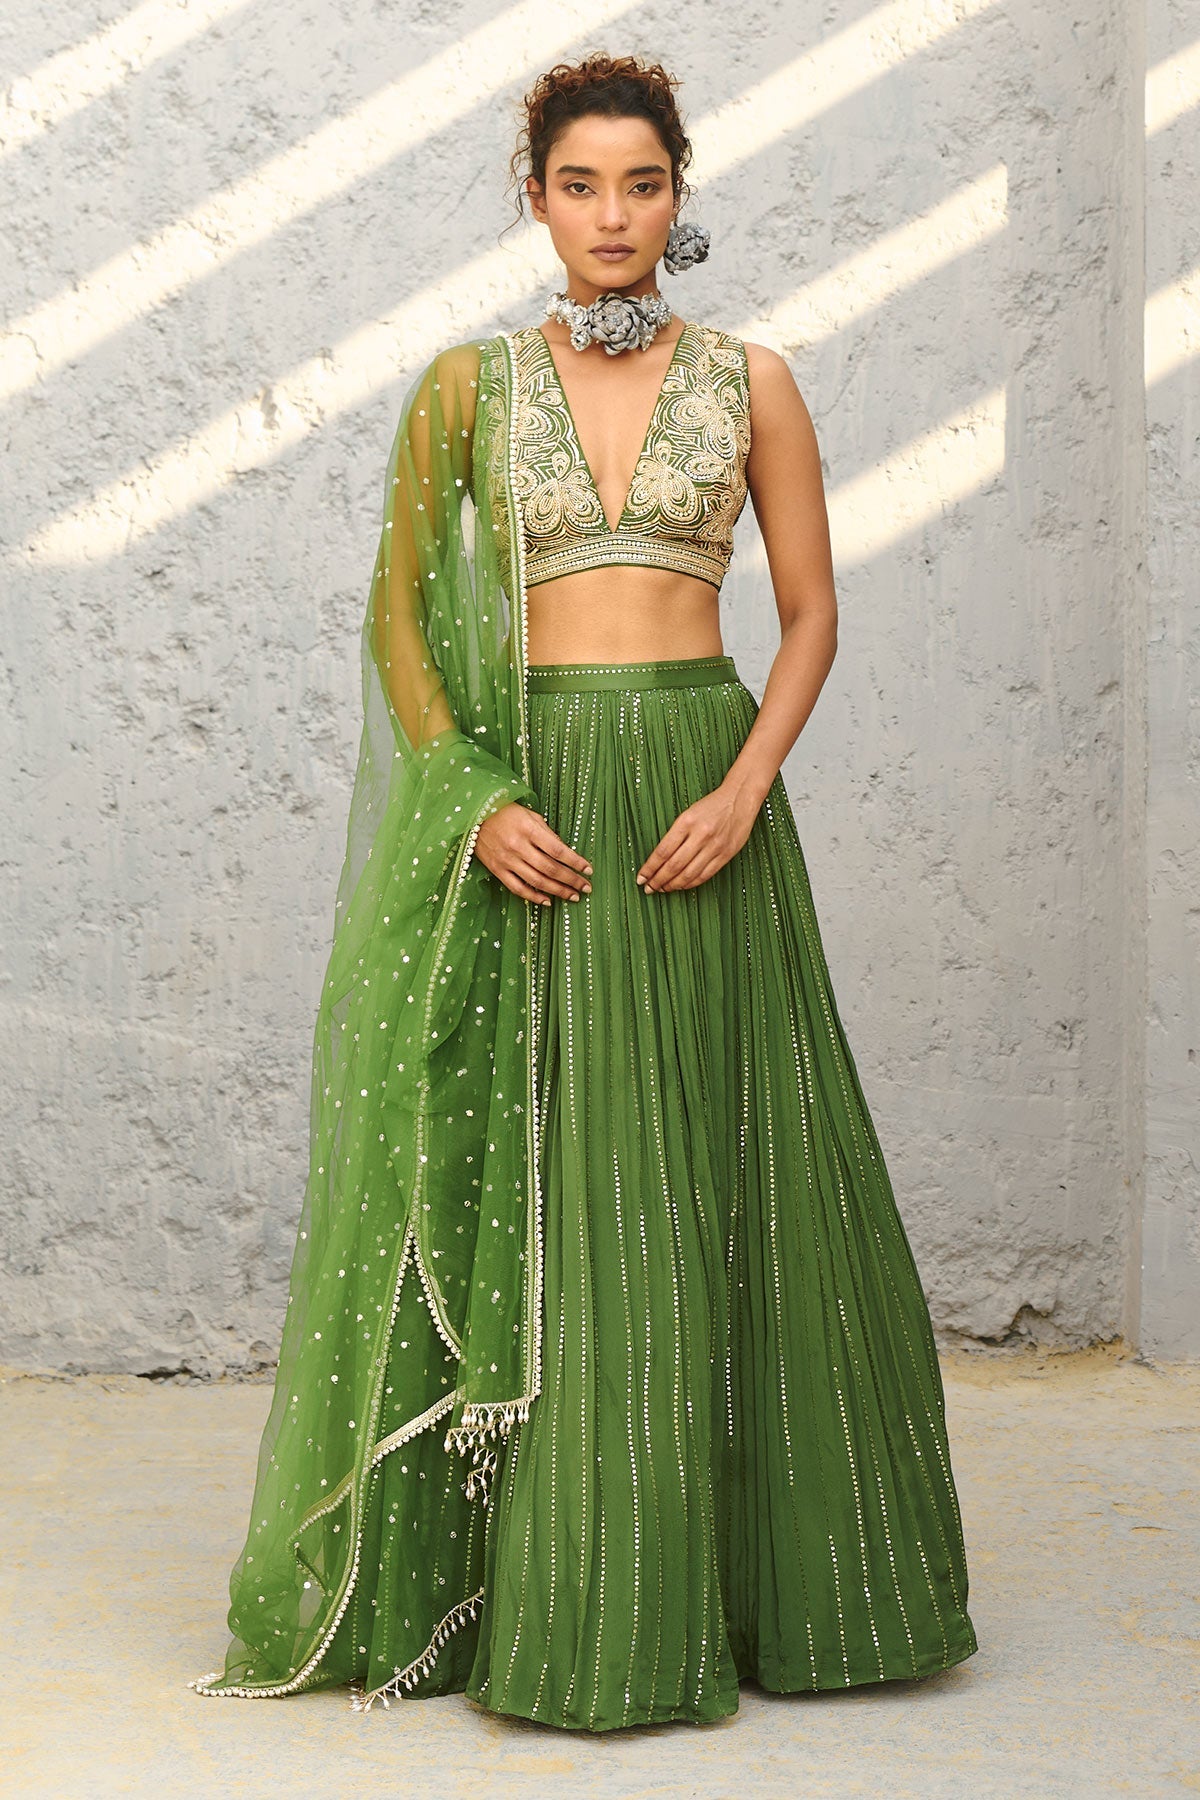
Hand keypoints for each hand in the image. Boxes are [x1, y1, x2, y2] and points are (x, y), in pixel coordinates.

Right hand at [474, 802, 592, 906]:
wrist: (474, 815)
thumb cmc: (507, 812)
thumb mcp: (531, 816)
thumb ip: (548, 834)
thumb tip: (565, 853)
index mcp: (529, 830)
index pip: (559, 850)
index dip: (576, 862)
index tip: (588, 870)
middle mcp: (518, 846)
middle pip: (550, 869)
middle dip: (571, 880)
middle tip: (586, 887)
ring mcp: (507, 860)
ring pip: (537, 881)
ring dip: (558, 891)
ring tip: (573, 896)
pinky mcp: (497, 870)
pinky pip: (518, 888)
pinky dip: (534, 897)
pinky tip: (548, 900)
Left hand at [636, 784, 759, 891]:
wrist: (740, 798)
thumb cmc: (711, 805)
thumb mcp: (688, 814)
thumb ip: (675, 835)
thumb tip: (658, 860)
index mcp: (686, 822)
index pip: (662, 851)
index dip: (649, 868)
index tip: (641, 878)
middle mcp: (700, 835)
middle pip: (674, 865)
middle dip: (658, 880)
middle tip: (649, 888)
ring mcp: (714, 846)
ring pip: (688, 874)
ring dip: (672, 885)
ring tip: (663, 889)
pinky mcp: (726, 854)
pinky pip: (704, 875)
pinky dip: (690, 883)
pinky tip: (681, 886)